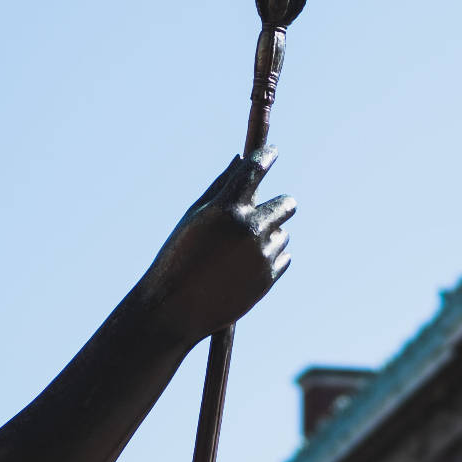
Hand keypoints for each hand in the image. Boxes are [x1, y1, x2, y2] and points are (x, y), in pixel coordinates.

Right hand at [133, 147, 293, 342]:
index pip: (255, 169)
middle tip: (263, 212)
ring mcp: (261, 254)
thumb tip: (240, 160)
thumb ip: (220, 188)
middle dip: (279, 205)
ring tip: (237, 254)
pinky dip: (269, 259)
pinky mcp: (269, 277)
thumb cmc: (178, 258)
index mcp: (226, 209)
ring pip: (283, 233)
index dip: (267, 156)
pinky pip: (283, 257)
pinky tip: (242, 269)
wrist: (174, 309)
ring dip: (268, 237)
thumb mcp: (193, 218)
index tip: (273, 152)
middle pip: (287, 204)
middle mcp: (249, 228)